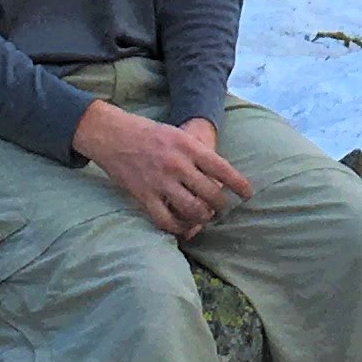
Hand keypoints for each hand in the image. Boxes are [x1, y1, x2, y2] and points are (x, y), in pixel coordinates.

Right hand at [73, 101, 252, 237]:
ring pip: (192, 211)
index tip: (248, 194)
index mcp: (188, 146)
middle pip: (211, 195)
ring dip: (202, 218)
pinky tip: (183, 227)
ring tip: (204, 216)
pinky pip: (166, 221)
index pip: (222, 169)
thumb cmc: (149, 133)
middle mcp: (177, 165)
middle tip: (220, 207)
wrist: (113, 135)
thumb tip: (219, 177)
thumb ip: (197, 153)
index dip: (239, 185)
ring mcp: (160, 182)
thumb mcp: (178, 134)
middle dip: (220, 205)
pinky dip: (178, 228)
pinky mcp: (144, 196)